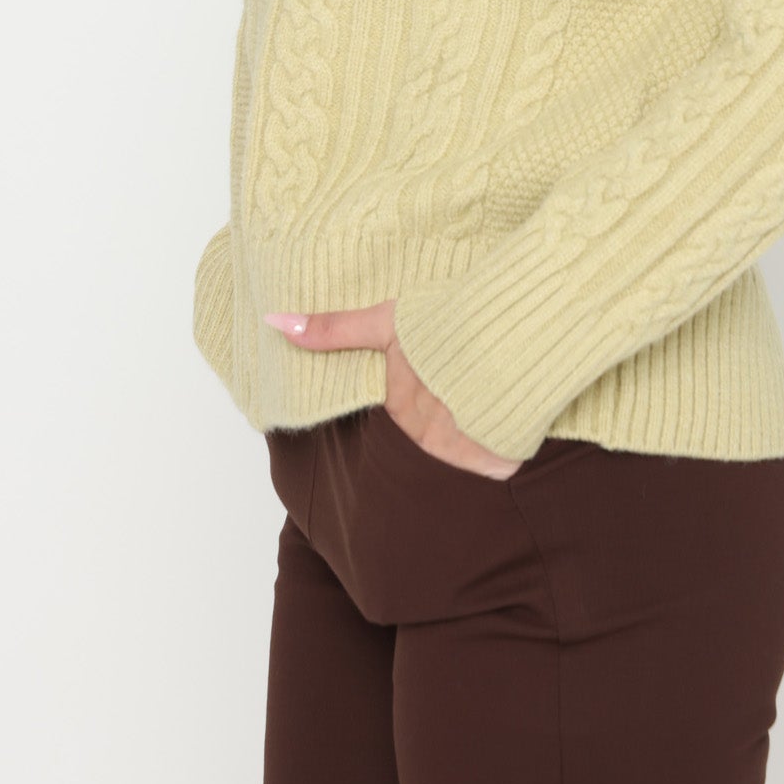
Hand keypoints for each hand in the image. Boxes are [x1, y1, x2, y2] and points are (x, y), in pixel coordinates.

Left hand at [263, 298, 520, 479]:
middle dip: (445, 420)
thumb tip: (273, 323)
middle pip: (432, 439)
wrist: (511, 333)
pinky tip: (506, 418)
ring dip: (471, 434)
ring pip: (461, 455)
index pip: (401, 418)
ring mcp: (464, 454)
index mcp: (399, 411)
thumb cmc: (446, 322)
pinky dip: (501, 445)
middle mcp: (427, 440)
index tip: (432, 384)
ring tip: (483, 403)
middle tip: (459, 394)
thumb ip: (331, 329)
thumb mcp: (386, 321)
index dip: (418, 398)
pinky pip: (496, 463)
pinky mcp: (501, 459)